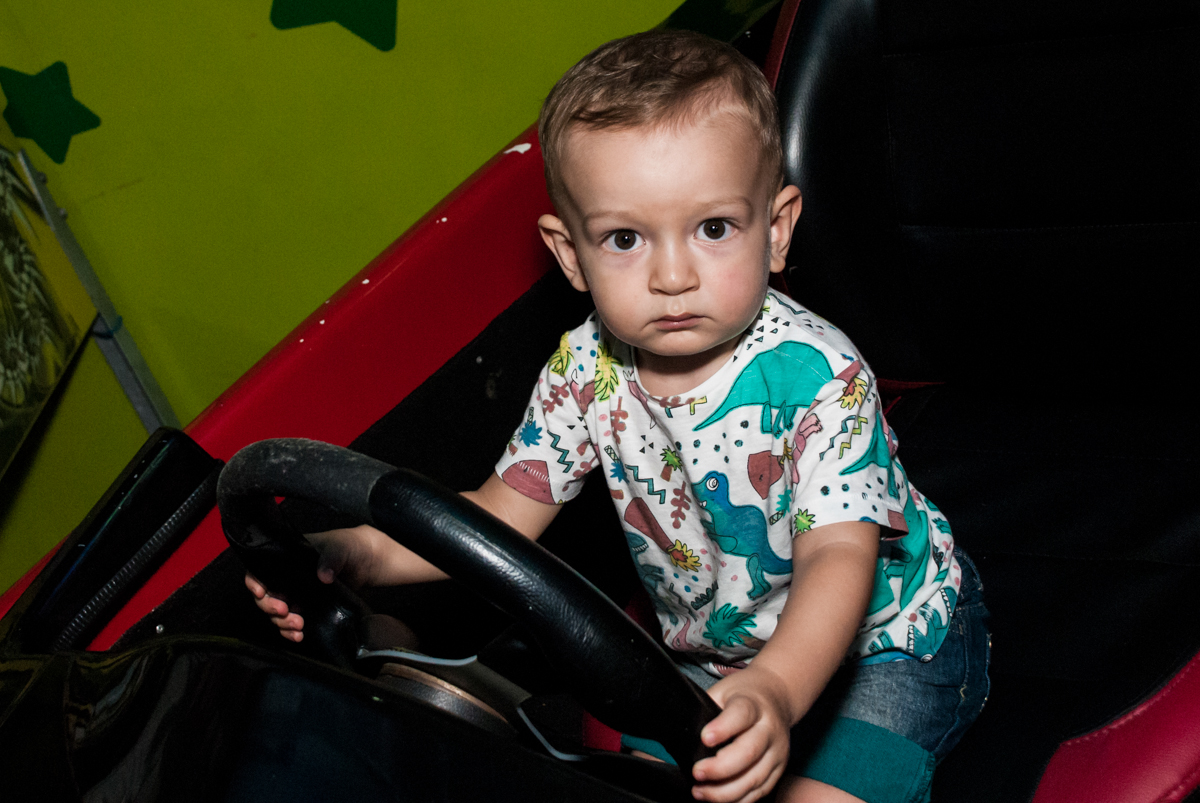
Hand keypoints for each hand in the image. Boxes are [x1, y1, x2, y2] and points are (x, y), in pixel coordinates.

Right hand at [243, 526, 380, 641]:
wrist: (369, 561)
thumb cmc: (351, 546)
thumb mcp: (341, 547)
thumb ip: (331, 558)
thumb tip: (322, 576)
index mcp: (289, 558)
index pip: (260, 569)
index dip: (255, 582)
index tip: (260, 593)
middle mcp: (288, 577)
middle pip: (266, 595)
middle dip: (270, 607)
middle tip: (285, 612)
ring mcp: (297, 594)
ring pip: (277, 612)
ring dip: (282, 623)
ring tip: (298, 626)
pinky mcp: (309, 608)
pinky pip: (291, 622)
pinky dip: (291, 631)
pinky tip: (299, 635)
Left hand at [691, 665, 795, 802]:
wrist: (778, 697)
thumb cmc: (744, 695)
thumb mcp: (723, 691)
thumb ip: (706, 710)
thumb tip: (683, 736)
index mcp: (753, 704)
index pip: (740, 714)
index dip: (722, 728)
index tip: (704, 739)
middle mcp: (769, 728)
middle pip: (748, 752)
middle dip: (720, 768)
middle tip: (697, 773)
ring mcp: (777, 751)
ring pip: (755, 778)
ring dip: (725, 791)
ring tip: (701, 792)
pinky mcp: (779, 769)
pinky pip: (760, 791)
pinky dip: (739, 800)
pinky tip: (719, 799)